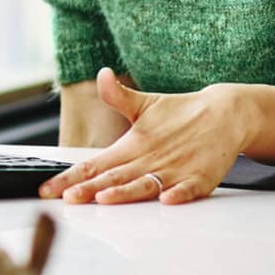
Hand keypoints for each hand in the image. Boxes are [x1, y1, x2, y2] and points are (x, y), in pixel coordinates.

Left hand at [37, 68, 248, 204]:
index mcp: (134, 143)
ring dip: (126, 192)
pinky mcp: (199, 177)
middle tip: (68, 199)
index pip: (95, 163)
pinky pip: (187, 188)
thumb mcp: (146, 104)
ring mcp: (175, 169)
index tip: (49, 189)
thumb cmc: (183, 114)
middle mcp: (150, 158)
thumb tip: (102, 75)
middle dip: (89, 189)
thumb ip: (119, 97)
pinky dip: (177, 194)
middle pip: (115, 177)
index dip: (71, 177)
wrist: (226, 114)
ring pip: (146, 184)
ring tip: (106, 198)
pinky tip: (166, 199)